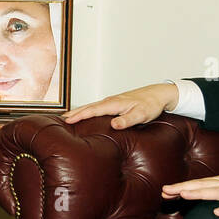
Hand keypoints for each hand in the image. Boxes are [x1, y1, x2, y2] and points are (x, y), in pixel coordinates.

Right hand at [62, 83, 178, 128]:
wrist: (158, 94)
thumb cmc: (151, 104)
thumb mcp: (141, 114)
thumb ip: (127, 120)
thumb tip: (113, 124)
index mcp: (114, 103)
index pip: (92, 110)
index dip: (79, 115)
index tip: (67, 120)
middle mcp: (110, 101)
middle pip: (88, 107)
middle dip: (74, 113)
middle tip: (60, 120)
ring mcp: (112, 102)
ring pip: (92, 107)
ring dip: (79, 111)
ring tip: (68, 118)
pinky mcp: (115, 104)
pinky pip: (97, 108)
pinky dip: (88, 111)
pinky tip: (86, 115)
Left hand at [162, 173, 218, 216]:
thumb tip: (207, 200)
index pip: (201, 184)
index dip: (183, 186)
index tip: (165, 190)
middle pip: (204, 185)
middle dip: (184, 187)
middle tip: (165, 190)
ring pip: (218, 191)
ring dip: (200, 192)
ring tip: (184, 194)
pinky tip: (218, 213)